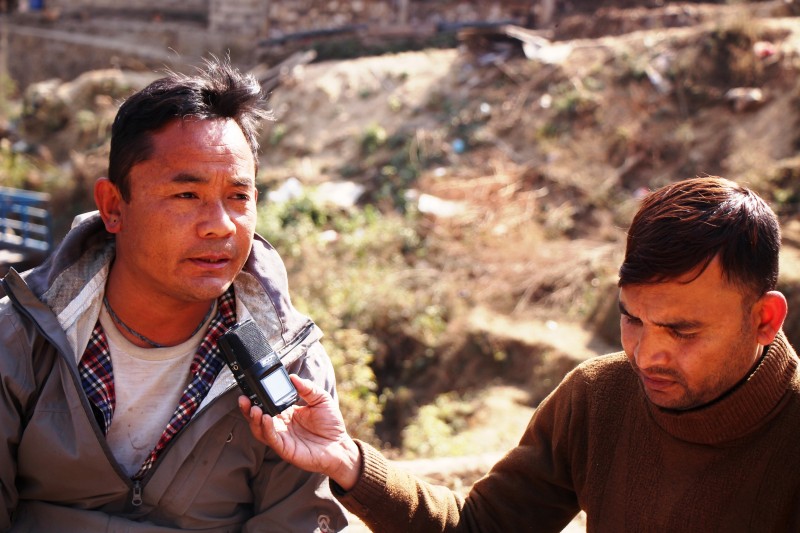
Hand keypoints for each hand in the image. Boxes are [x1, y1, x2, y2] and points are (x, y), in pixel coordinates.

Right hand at [238, 374, 361, 489]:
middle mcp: (281, 425)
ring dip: (254, 419)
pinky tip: (266, 418)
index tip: (252, 387)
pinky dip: (267, 429)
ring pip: (260, 429)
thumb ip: (308, 388)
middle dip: (248, 408)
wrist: (340, 446)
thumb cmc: (331, 424)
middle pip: (259, 417)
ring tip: (253, 408)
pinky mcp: (285, 449)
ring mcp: (282, 438)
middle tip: (243, 398)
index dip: (258, 397)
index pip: (267, 404)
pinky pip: (272, 439)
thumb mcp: (321, 399)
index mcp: (287, 413)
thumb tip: (293, 377)